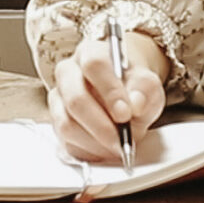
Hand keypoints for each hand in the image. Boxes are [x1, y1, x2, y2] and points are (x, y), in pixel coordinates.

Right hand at [46, 31, 166, 162]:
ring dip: (95, 141)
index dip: (109, 91)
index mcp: (90, 52)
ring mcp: (58, 98)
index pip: (94, 65)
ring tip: (117, 145)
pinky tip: (105, 148)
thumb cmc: (133, 85)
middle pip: (75, 98)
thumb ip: (145, 90)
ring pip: (67, 124)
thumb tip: (136, 103)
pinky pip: (66, 141)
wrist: (124, 92)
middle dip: (100, 125)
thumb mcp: (148, 84)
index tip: (125, 113)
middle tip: (121, 139)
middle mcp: (68, 72)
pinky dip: (88, 150)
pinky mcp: (56, 121)